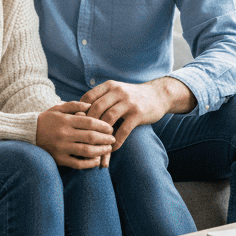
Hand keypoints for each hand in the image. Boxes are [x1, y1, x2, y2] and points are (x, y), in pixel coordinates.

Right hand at [36, 101, 114, 168]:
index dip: (103, 126)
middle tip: (113, 139)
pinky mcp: (59, 159)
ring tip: (108, 149)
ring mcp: (61, 147)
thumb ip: (75, 105)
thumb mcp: (58, 108)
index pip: (90, 122)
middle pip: (91, 137)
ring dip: (101, 150)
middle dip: (105, 138)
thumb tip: (91, 105)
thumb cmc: (47, 119)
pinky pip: (77, 163)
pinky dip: (89, 163)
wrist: (28, 133)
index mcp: (65, 120)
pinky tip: (97, 160)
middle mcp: (64, 134)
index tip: (110, 128)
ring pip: (86, 151)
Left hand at [81, 77, 195, 149]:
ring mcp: (128, 102)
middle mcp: (117, 91)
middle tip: (83, 139)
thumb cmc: (132, 97)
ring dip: (101, 134)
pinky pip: (124, 130)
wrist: (158, 95)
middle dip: (88, 125)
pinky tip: (112, 149)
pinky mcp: (138, 113)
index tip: (76, 125)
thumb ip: (101, 98)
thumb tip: (79, 113)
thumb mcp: (116, 91)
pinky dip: (117, 141)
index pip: (88, 98)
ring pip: (108, 119)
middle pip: (96, 109)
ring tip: (96, 146)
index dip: (80, 112)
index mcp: (109, 86)